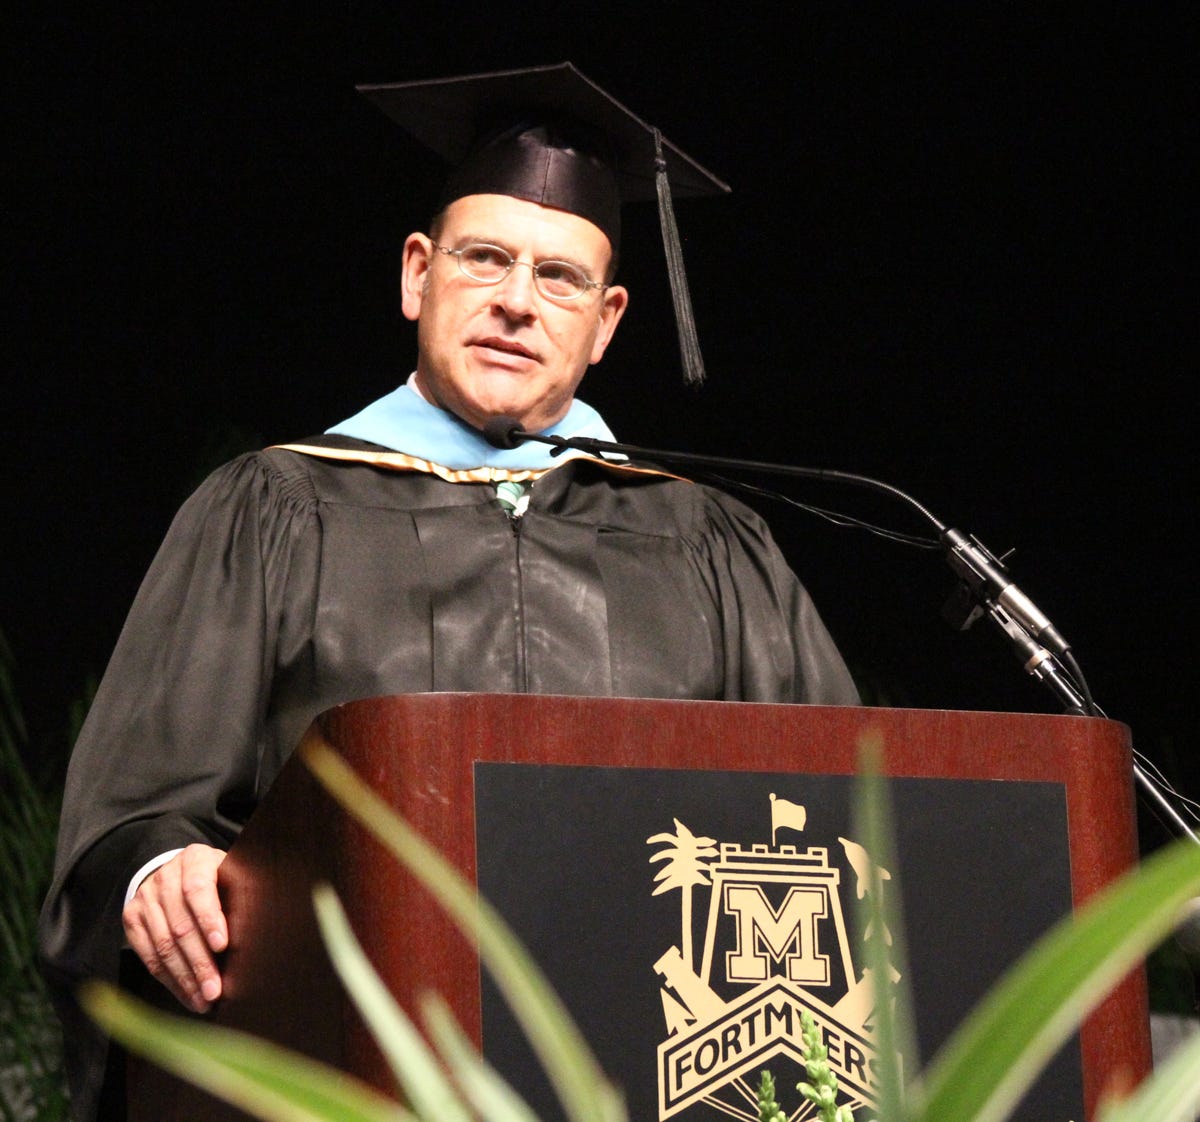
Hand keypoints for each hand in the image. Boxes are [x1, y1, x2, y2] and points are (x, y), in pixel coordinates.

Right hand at [122, 843, 227, 1011]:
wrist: (180, 872)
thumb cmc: (220, 879)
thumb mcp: (233, 875)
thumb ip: (243, 894)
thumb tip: (259, 932)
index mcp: (195, 859)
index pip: (198, 889)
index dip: (209, 918)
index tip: (223, 945)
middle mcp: (165, 876)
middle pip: (180, 925)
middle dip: (200, 962)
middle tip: (215, 990)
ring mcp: (145, 898)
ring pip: (164, 945)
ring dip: (185, 978)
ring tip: (204, 1001)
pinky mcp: (131, 918)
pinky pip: (149, 956)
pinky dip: (169, 980)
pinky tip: (186, 995)